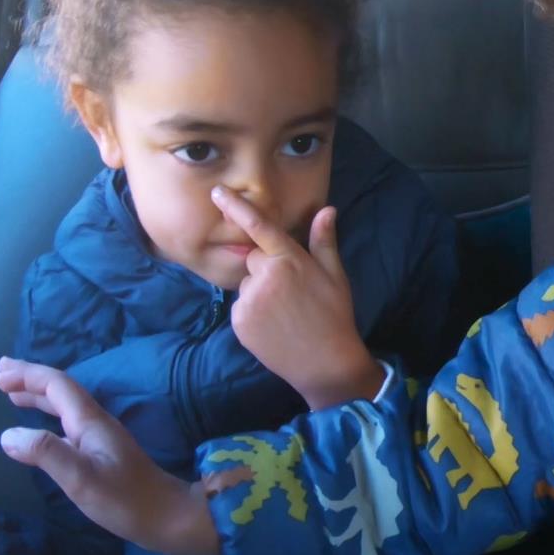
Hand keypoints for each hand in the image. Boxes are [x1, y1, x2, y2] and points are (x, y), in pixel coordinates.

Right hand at [0, 357, 217, 554]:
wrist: (165, 516)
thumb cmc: (124, 498)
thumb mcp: (80, 478)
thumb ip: (46, 453)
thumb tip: (8, 434)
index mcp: (90, 421)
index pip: (57, 385)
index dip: (28, 376)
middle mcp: (95, 423)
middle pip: (60, 391)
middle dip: (30, 379)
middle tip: (1, 372)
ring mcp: (99, 438)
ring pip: (64, 407)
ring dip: (38, 397)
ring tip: (12, 394)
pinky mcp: (101, 454)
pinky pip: (67, 426)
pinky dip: (48, 419)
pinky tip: (39, 431)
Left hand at [212, 186, 383, 408]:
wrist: (325, 362)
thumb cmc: (335, 315)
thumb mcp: (335, 276)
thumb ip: (323, 241)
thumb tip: (326, 209)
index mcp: (288, 260)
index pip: (258, 226)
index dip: (236, 207)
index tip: (218, 192)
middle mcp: (264, 276)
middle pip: (255, 259)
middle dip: (268, 268)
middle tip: (293, 291)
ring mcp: (248, 301)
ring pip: (248, 285)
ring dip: (261, 292)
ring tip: (285, 312)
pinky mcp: (239, 322)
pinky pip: (241, 307)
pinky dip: (253, 313)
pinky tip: (274, 325)